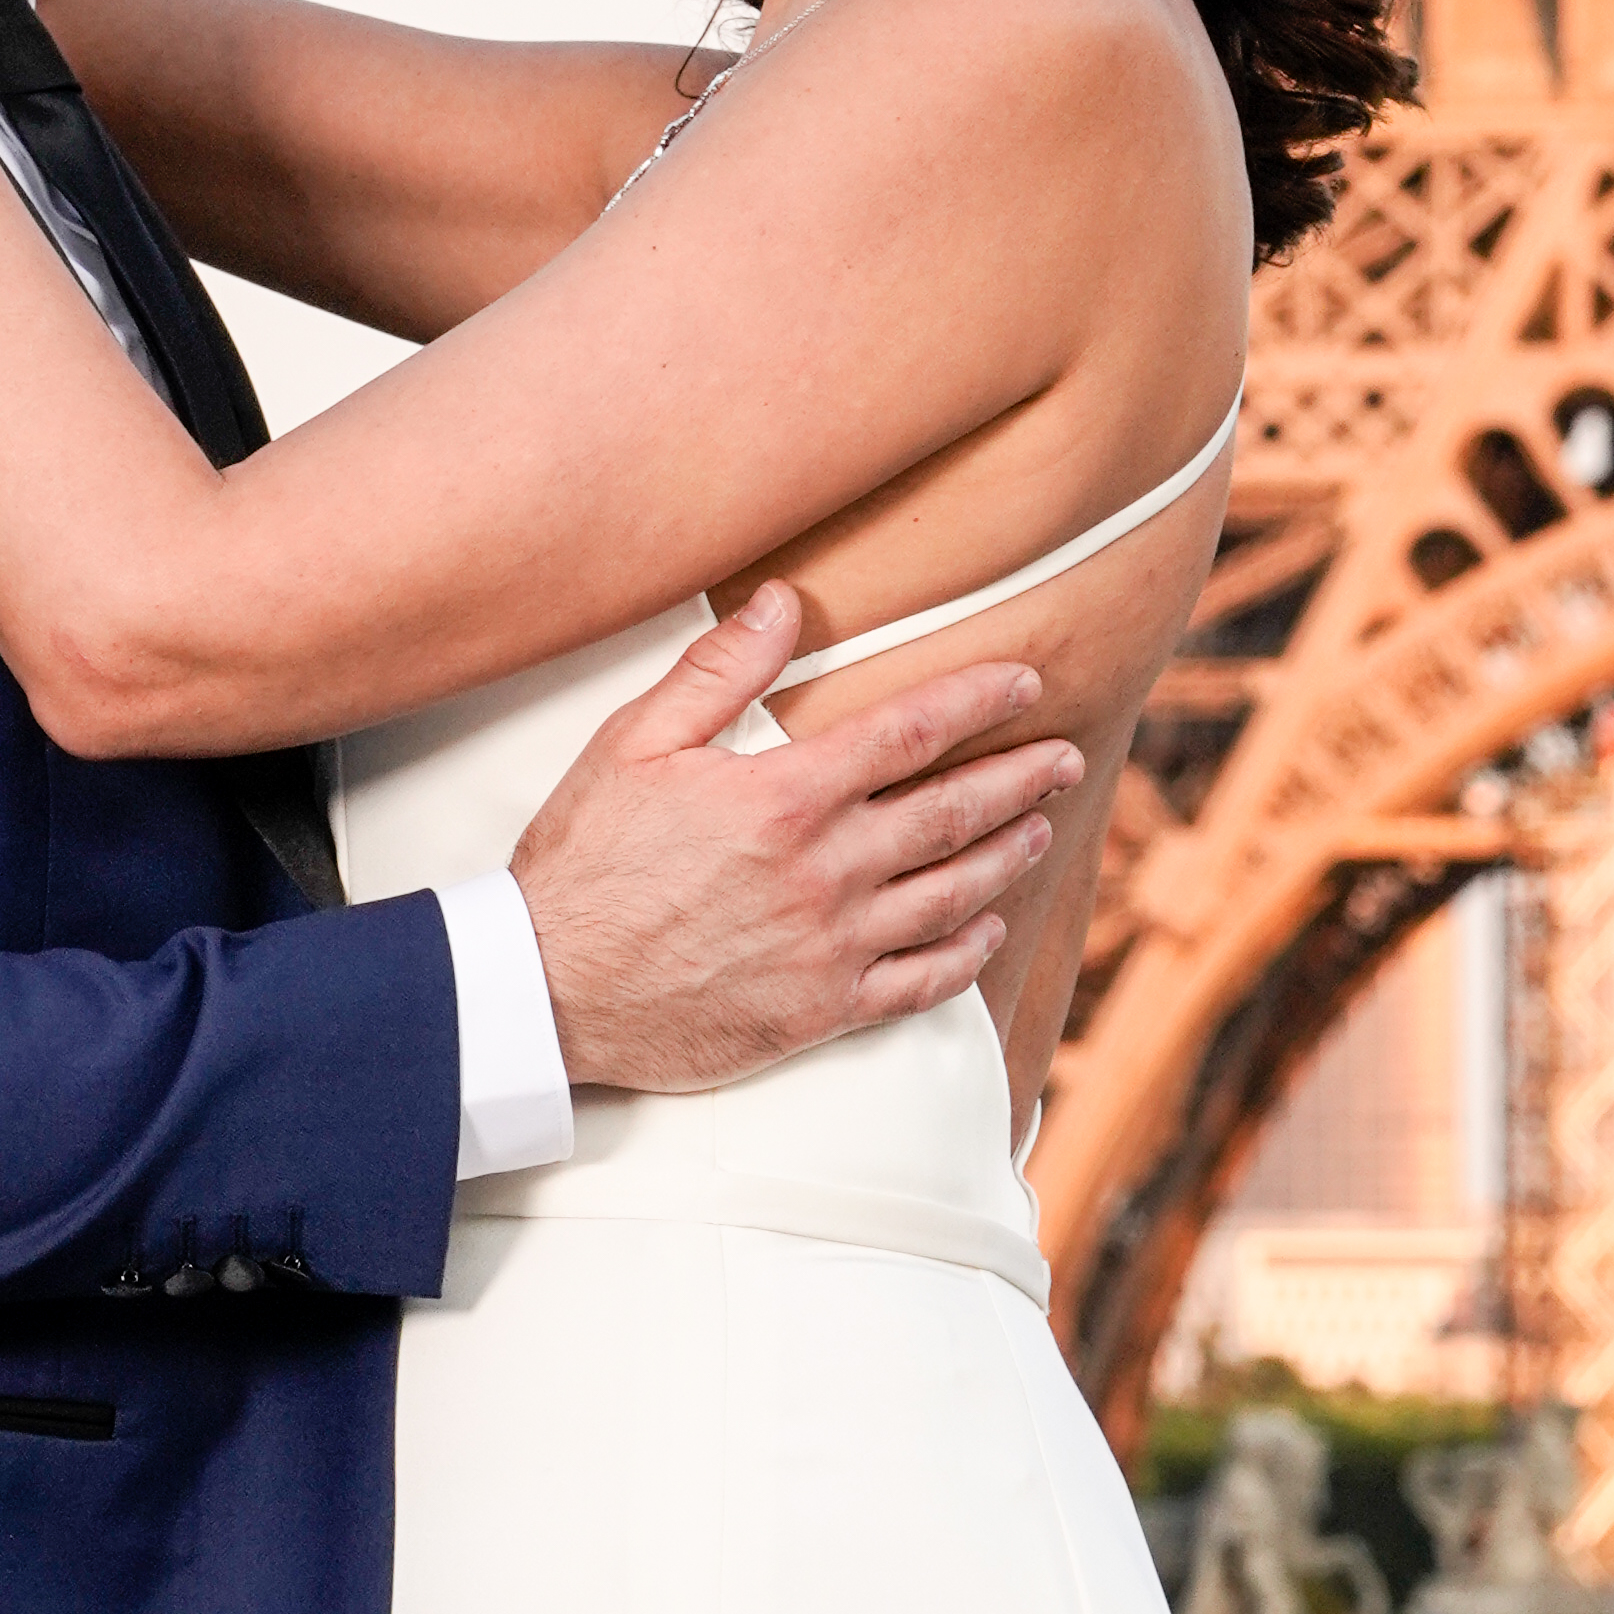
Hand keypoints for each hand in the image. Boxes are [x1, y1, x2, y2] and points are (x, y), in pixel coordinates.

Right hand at [510, 595, 1079, 1096]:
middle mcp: (825, 871)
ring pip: (951, 895)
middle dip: (1019, 779)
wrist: (547, 991)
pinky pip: (920, 984)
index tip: (1025, 680)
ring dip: (1006, 857)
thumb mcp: (633, 744)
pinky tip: (988, 930)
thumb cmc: (583, 863)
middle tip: (1066, 758)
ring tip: (1039, 829)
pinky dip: (966, 954)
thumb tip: (785, 603)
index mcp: (786, 797)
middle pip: (951, 813)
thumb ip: (719, 672)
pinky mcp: (822, 1010)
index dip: (979, 699)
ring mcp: (831, 946)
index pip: (911, 731)